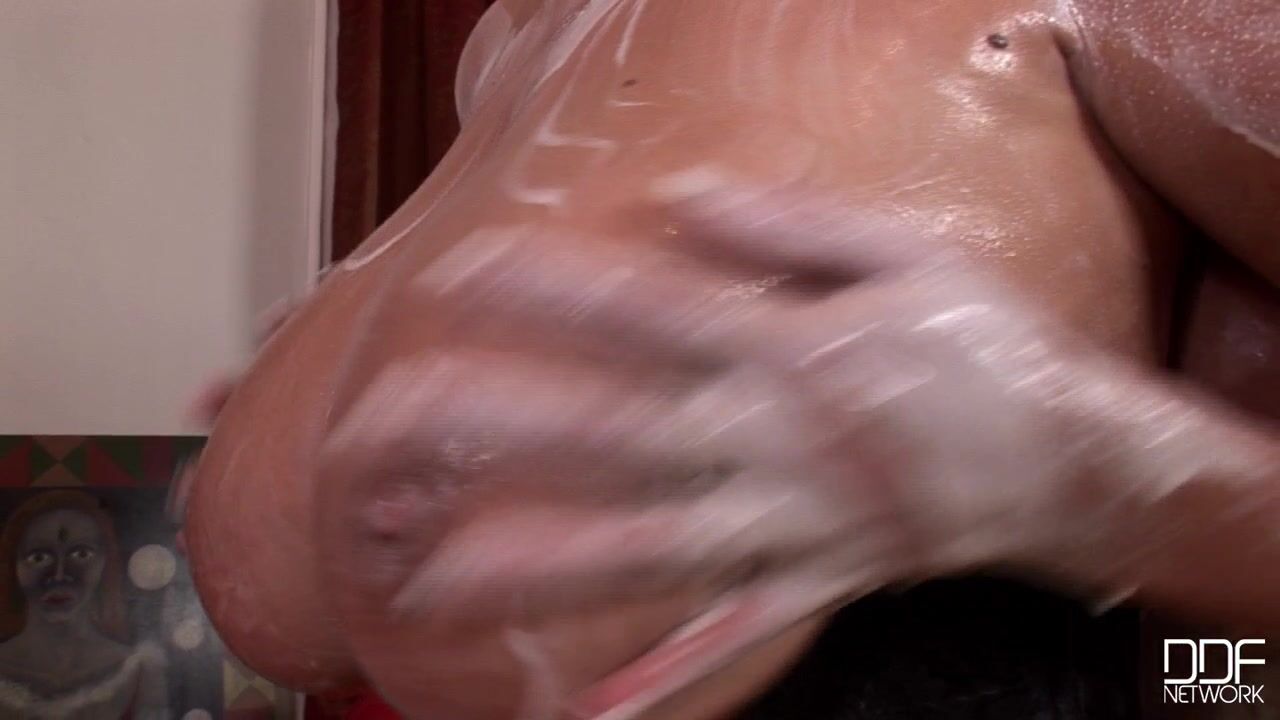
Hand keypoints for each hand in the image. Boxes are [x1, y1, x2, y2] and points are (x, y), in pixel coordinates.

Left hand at [324, 179, 1108, 717]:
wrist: (1068, 460)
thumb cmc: (979, 345)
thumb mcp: (904, 254)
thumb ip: (788, 230)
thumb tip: (678, 204)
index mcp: (789, 352)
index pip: (648, 315)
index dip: (549, 292)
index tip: (457, 276)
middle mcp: (774, 445)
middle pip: (617, 435)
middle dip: (499, 431)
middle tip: (387, 435)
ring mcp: (789, 527)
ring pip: (648, 550)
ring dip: (538, 568)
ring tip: (431, 584)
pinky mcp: (809, 584)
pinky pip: (729, 638)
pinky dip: (660, 679)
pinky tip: (588, 716)